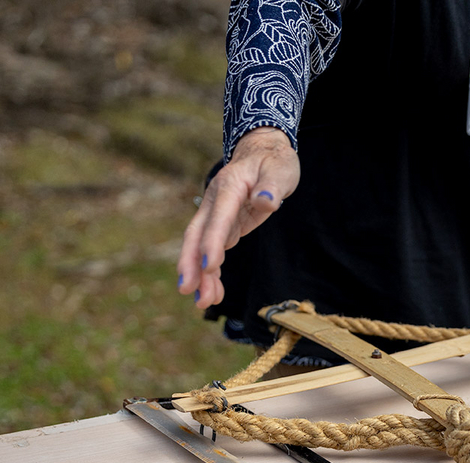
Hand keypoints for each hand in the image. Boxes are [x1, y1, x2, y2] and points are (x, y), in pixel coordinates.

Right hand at [176, 126, 299, 308]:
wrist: (263, 152)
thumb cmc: (274, 161)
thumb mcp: (280, 169)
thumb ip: (272, 186)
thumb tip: (265, 201)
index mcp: (229, 187)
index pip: (219, 216)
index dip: (212, 241)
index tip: (210, 266)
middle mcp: (215, 202)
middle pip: (198, 234)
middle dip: (192, 263)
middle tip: (189, 290)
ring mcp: (215, 215)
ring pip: (201, 247)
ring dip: (201, 275)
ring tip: (203, 302)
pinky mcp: (222, 227)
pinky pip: (212, 252)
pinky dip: (211, 273)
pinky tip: (214, 293)